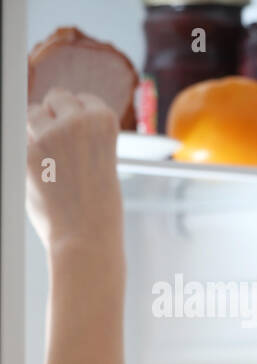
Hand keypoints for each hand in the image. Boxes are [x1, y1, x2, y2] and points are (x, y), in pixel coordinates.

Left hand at [26, 89, 121, 250]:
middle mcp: (77, 122)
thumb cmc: (98, 206)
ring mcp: (49, 136)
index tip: (80, 139)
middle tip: (62, 147)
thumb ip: (84, 136)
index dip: (78, 117)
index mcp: (104, 122)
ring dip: (35, 131)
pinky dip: (26, 155)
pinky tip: (41, 176)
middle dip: (54, 116)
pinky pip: (19, 141)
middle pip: (55, 98)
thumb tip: (49, 114)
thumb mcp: (104, 162)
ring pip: (32, 114)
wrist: (87, 238)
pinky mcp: (25, 153)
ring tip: (51, 162)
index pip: (83, 99)